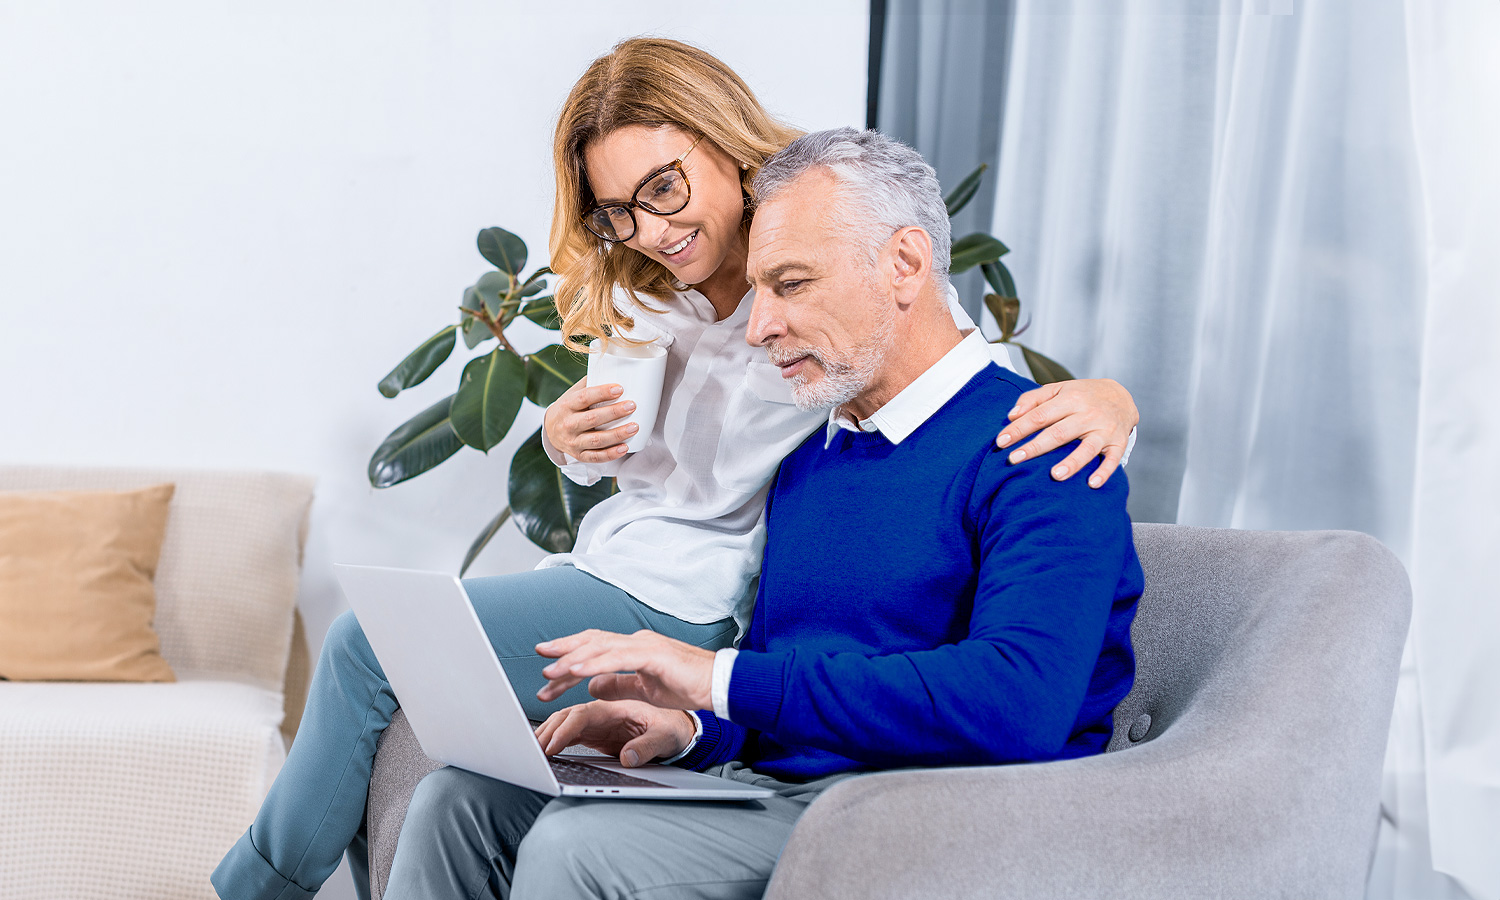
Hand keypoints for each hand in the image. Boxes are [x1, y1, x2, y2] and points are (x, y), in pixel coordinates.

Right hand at [535, 699, 697, 767]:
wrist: (680, 723)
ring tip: (530, 746)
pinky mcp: (598, 727)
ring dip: (547, 730)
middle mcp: (606, 708)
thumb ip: (647, 746)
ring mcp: (600, 718)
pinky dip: (555, 735)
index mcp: (620, 704)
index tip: (552, 744)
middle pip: (569, 713)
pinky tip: (543, 745)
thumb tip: (628, 757)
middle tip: (529, 747)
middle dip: (547, 728)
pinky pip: (571, 728)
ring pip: (566, 719)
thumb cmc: (674, 726)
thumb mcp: (666, 737)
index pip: (584, 713)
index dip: (566, 729)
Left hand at [536, 629, 713, 710]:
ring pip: (600, 646)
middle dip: (564, 649)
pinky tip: (578, 671)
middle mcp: (637, 641)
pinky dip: (595, 663)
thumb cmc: (690, 687)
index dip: (571, 655)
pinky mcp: (653, 655)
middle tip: (540, 656)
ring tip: (550, 671)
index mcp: (635, 648)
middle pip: (592, 641)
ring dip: (572, 658)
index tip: (550, 670)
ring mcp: (645, 645)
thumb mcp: (646, 690)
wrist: (720, 685)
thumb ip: (620, 685)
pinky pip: (618, 658)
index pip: (596, 648)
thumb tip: (593, 686)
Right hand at [542, 377, 638, 462]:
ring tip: (634, 427)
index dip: (602, 393)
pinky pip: (596, 457)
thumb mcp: (573, 394)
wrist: (551, 431)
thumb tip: (616, 368)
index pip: (584, 398)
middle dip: (613, 413)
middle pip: (592, 419)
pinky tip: (625, 448)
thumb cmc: (569, 408)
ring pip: (596, 440)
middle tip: (632, 406)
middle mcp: (568, 424)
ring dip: (617, 434)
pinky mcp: (579, 455)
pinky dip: (611, 454)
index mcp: (567, 405)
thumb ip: (590, 383)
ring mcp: (573, 442)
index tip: (619, 388)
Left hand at [996, 379, 1138, 487]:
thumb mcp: (1057, 389)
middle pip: (1059, 433)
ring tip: (1055, 475)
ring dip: (1072, 462)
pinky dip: (1104, 472)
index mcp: (1070, 399)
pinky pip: (1112, 460)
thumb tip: (1012, 416)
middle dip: (1035, 447)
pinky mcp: (1118, 443)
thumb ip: (1032, 400)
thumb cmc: (1082, 395)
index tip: (1001, 442)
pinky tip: (1092, 484)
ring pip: (1087, 448)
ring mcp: (1104, 430)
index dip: (1020, 429)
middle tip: (1014, 459)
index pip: (1040, 415)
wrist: (1121, 396)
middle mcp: (1088, 414)